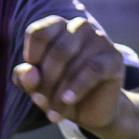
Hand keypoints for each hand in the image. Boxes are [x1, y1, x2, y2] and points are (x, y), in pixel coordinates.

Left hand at [13, 16, 124, 135]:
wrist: (91, 111)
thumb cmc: (58, 91)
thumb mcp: (35, 87)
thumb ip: (24, 78)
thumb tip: (29, 74)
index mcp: (57, 27)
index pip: (38, 33)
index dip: (31, 58)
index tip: (32, 79)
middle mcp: (79, 27)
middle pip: (57, 51)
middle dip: (46, 81)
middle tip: (43, 102)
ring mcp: (99, 40)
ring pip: (73, 63)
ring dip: (59, 92)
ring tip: (54, 111)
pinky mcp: (114, 58)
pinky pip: (92, 70)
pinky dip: (77, 88)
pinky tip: (68, 101)